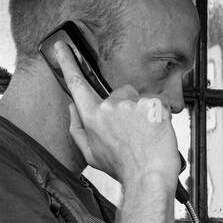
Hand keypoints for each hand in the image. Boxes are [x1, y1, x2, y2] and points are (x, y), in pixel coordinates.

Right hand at [53, 42, 180, 186]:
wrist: (148, 176)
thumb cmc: (123, 167)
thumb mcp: (91, 154)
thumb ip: (77, 128)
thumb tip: (72, 107)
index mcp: (92, 117)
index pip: (77, 84)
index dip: (67, 63)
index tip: (61, 46)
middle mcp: (109, 107)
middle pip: (119, 94)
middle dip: (128, 108)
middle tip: (134, 132)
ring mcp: (132, 104)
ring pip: (140, 99)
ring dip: (144, 112)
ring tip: (146, 134)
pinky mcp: (152, 105)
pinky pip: (158, 103)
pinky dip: (160, 115)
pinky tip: (157, 131)